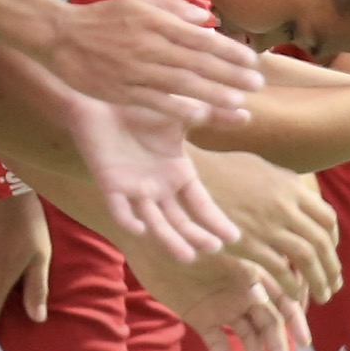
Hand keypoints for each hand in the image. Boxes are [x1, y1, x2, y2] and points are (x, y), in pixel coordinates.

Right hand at [46, 0, 263, 126]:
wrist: (61, 36)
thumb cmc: (104, 18)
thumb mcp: (139, 3)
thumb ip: (175, 9)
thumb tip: (208, 18)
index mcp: (156, 22)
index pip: (201, 38)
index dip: (229, 50)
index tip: (252, 61)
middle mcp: (150, 45)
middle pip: (198, 62)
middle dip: (230, 74)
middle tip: (257, 84)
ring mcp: (136, 70)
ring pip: (181, 84)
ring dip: (213, 94)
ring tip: (238, 103)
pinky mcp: (122, 90)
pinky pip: (155, 101)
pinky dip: (178, 108)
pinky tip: (201, 115)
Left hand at [63, 94, 238, 259]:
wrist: (103, 94)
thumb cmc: (143, 103)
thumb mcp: (184, 110)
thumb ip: (213, 115)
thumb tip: (247, 114)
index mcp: (177, 173)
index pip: (200, 204)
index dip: (215, 220)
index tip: (233, 237)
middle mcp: (157, 187)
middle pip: (179, 219)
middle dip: (195, 235)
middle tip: (212, 248)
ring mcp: (134, 188)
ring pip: (154, 221)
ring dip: (169, 239)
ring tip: (187, 256)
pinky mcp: (110, 184)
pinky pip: (119, 208)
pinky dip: (129, 219)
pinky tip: (142, 229)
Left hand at [120, 233, 300, 350]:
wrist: (148, 235)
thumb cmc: (182, 232)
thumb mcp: (210, 247)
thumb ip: (233, 267)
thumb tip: (257, 290)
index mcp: (251, 272)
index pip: (281, 299)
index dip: (295, 320)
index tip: (304, 343)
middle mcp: (241, 291)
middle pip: (267, 323)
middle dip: (276, 348)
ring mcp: (222, 306)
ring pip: (246, 335)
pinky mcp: (200, 316)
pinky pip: (216, 340)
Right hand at [192, 150, 339, 304]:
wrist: (190, 178)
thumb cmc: (221, 170)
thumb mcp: (260, 166)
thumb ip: (283, 183)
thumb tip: (301, 193)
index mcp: (291, 186)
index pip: (327, 218)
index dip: (333, 241)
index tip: (330, 254)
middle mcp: (285, 205)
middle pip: (322, 241)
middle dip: (332, 267)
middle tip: (334, 285)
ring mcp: (268, 225)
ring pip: (307, 258)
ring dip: (319, 281)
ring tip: (322, 296)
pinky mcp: (249, 244)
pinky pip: (281, 269)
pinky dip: (292, 285)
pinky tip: (293, 295)